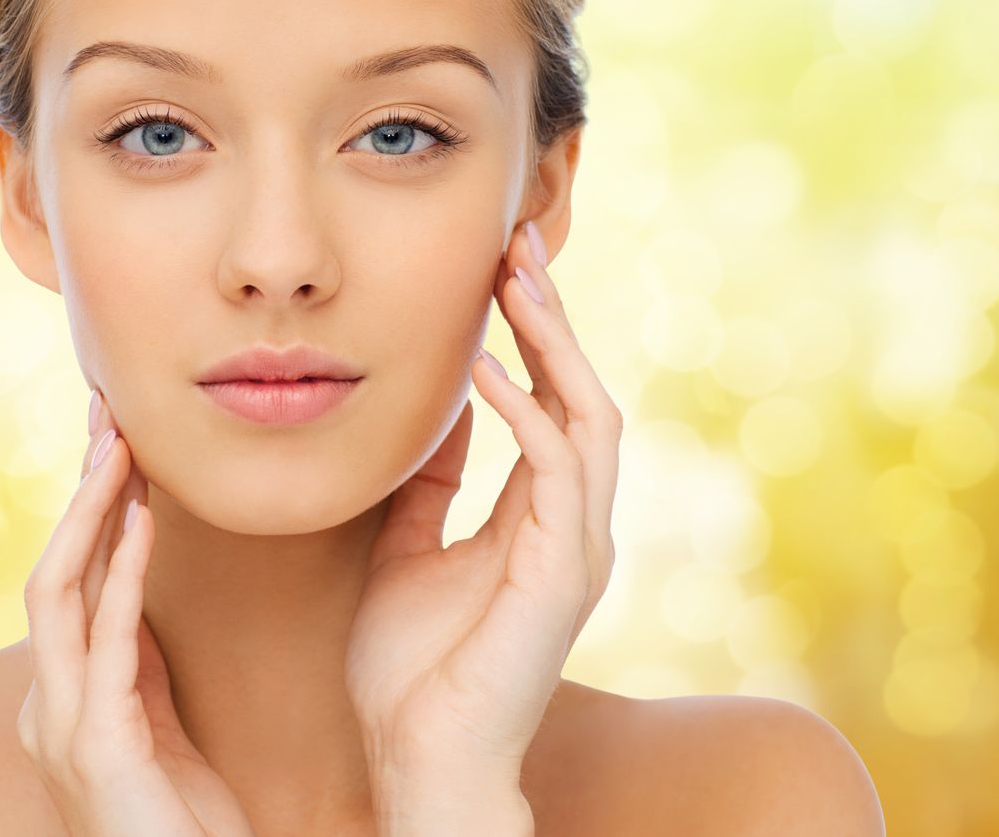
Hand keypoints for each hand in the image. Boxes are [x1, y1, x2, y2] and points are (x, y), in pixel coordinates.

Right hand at [18, 390, 257, 836]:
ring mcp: (61, 726)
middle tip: (107, 409)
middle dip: (79, 488)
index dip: (87, 506)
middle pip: (51, 568)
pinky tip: (143, 520)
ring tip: (121, 444)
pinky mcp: (96, 746)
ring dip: (91, 511)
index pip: (65, 580)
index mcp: (60, 698)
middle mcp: (45, 705)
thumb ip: (139, 665)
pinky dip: (122, 572)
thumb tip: (136, 591)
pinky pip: (106, 640)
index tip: (114, 437)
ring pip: (58, 590)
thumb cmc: (183, 828)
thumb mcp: (158, 728)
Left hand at [346, 220, 621, 786]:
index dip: (531, 332)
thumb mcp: (408, 548)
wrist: (417, 757)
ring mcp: (579, 546)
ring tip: (512, 278)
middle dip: (552, 315)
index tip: (498, 265)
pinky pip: (559, 467)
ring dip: (552, 342)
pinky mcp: (565, 570)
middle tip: (517, 241)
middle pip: (583, 391)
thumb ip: (433, 484)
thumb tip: (440, 412)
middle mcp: (574, 524)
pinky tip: (484, 365)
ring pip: (590, 414)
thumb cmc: (410, 670)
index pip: (552, 400)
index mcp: (541, 518)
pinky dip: (526, 410)